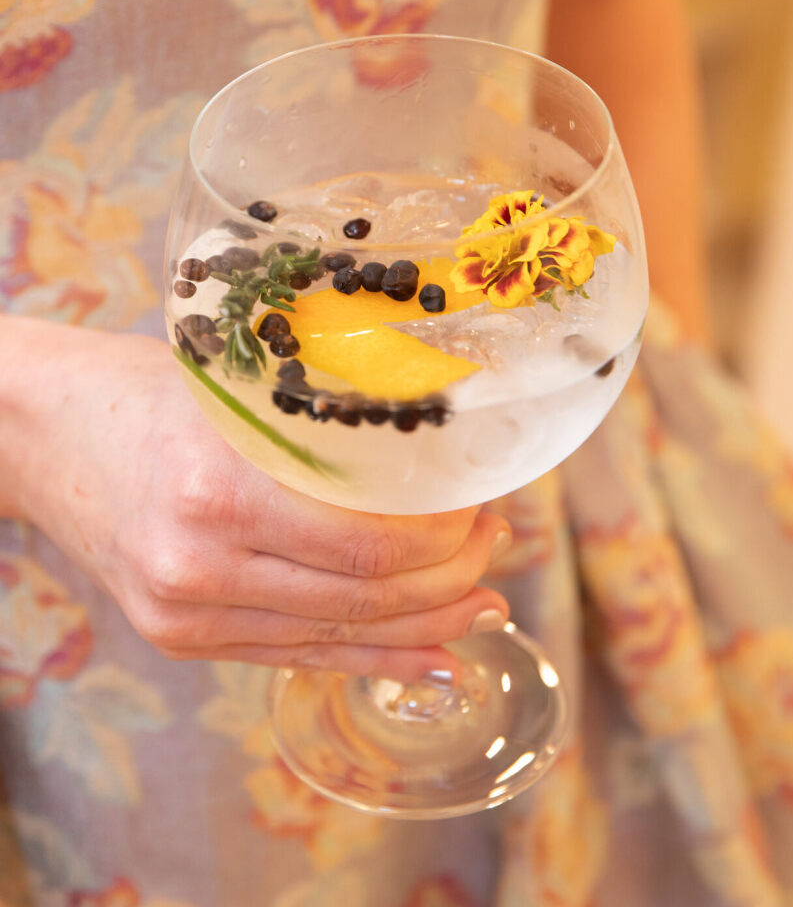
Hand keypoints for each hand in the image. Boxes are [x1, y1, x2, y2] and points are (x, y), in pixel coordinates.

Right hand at [1, 319, 510, 681]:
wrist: (38, 431)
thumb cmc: (142, 386)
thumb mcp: (239, 387)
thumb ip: (326, 433)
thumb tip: (440, 463)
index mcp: (217, 491)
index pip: (373, 543)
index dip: (449, 535)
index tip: (487, 501)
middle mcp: (198, 568)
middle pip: (367, 598)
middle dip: (453, 578)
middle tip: (496, 542)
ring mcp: (185, 615)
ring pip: (340, 637)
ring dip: (426, 623)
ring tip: (482, 601)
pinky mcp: (180, 637)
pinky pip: (296, 656)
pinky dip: (371, 657)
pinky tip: (429, 655)